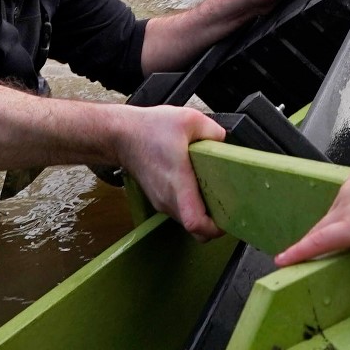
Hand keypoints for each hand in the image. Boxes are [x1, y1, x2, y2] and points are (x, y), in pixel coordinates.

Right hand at [113, 105, 226, 239]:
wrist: (120, 135)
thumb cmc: (149, 129)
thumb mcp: (189, 120)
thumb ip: (214, 132)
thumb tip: (224, 143)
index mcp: (178, 184)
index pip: (195, 223)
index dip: (214, 228)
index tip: (228, 220)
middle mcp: (168, 199)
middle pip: (195, 229)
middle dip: (214, 224)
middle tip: (229, 206)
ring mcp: (162, 201)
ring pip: (187, 220)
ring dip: (203, 213)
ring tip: (215, 192)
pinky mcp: (158, 198)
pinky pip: (180, 210)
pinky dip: (192, 205)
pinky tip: (198, 185)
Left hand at [274, 146, 349, 264]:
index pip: (340, 208)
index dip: (331, 223)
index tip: (325, 233)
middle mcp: (349, 193)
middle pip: (326, 221)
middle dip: (314, 238)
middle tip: (301, 254)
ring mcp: (348, 209)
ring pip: (320, 232)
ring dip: (306, 247)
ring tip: (292, 262)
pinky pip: (318, 242)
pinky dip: (300, 252)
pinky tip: (285, 261)